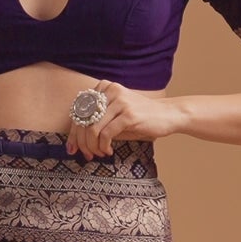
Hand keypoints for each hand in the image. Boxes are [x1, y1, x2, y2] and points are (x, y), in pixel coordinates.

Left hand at [65, 81, 185, 158]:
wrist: (168, 114)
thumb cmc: (139, 118)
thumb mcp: (115, 116)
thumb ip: (96, 122)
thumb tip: (76, 141)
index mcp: (104, 87)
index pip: (79, 111)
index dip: (73, 132)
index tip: (72, 148)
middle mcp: (110, 90)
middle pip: (83, 120)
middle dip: (81, 142)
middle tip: (86, 155)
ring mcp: (120, 101)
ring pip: (93, 129)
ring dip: (93, 146)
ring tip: (98, 153)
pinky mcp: (128, 114)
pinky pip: (106, 134)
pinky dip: (103, 146)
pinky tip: (108, 151)